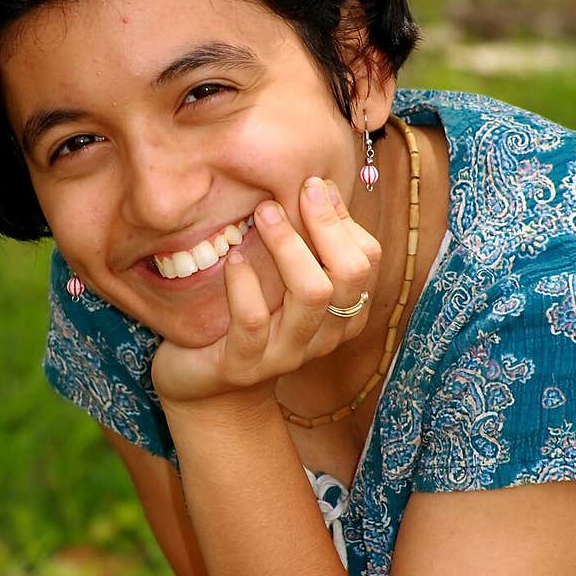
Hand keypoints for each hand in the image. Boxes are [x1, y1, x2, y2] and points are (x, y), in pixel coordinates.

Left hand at [151, 178, 380, 406]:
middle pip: (350, 275)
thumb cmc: (248, 322)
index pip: (367, 260)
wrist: (207, 390)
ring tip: (263, 213)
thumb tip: (319, 184)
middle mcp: (324, 336)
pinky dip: (244, 283)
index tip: (314, 185)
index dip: (343, 218)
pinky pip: (254, 320)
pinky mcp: (244, 364)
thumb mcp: (282, 283)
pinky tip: (232, 260)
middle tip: (294, 192)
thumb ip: (307, 245)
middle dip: (326, 225)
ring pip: (312, 294)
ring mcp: (286, 353)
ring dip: (289, 245)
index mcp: (342, 314)